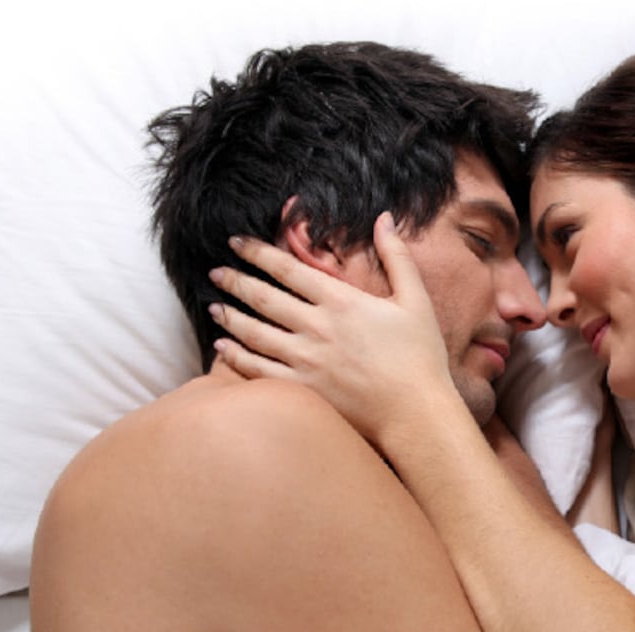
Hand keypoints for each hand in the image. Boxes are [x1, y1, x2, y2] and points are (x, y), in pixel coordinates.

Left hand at [208, 212, 453, 441]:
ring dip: (230, 317)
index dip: (257, 252)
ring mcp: (306, 360)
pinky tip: (222, 348)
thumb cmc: (420, 356)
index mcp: (341, 301)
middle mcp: (317, 327)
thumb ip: (397, 256)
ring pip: (254, 332)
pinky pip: (258, 370)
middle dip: (235, 281)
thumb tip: (384, 218)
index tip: (236, 242)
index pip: (287, 269)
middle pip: (263, 298)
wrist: (416, 410)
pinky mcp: (302, 389)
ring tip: (215, 307)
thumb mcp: (415, 299)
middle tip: (216, 272)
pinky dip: (236, 356)